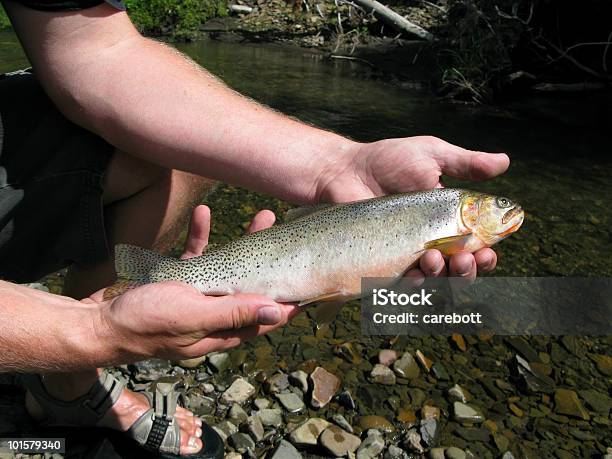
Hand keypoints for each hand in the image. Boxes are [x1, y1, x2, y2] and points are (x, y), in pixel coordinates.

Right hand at [87, 206, 296, 361]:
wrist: (99, 322)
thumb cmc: (144, 323)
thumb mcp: (192, 316)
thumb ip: (234, 313)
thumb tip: (279, 312)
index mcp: (224, 330)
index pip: (268, 315)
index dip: (290, 297)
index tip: (310, 274)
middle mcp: (216, 315)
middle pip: (254, 286)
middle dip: (273, 259)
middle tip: (289, 233)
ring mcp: (199, 297)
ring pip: (232, 268)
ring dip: (245, 242)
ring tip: (263, 216)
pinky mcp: (180, 283)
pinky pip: (198, 257)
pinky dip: (202, 236)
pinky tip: (203, 213)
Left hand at [317, 136, 509, 280]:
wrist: (345, 171)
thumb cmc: (387, 161)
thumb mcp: (431, 155)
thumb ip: (466, 163)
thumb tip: (505, 162)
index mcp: (447, 221)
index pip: (475, 248)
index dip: (486, 255)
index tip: (488, 251)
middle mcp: (430, 243)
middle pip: (459, 273)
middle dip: (467, 272)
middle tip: (463, 259)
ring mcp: (405, 256)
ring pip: (433, 284)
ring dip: (441, 278)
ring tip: (432, 257)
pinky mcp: (380, 265)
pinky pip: (400, 287)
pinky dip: (412, 286)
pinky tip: (414, 274)